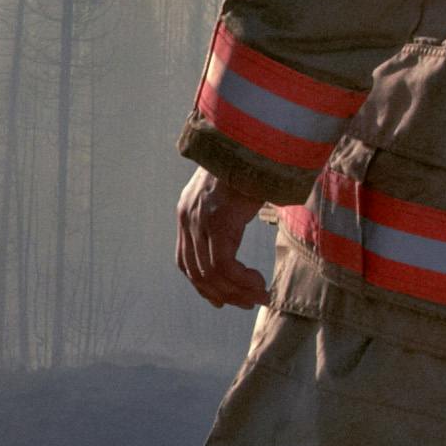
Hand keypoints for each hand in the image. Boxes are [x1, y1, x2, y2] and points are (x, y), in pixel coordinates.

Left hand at [175, 168, 270, 310]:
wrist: (253, 143)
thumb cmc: (249, 167)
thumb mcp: (229, 195)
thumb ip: (226, 215)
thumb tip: (239, 232)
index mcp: (187, 213)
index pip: (186, 262)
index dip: (203, 286)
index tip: (223, 300)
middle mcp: (188, 219)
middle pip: (197, 273)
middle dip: (223, 294)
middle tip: (249, 302)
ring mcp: (201, 220)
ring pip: (211, 273)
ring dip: (236, 291)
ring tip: (259, 295)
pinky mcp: (219, 221)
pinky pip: (224, 264)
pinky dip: (240, 280)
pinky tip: (257, 281)